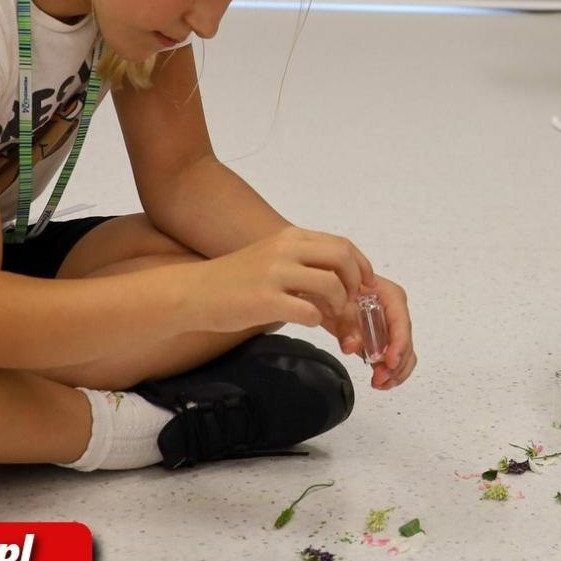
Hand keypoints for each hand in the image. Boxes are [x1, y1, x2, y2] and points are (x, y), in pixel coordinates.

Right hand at [199, 227, 374, 331]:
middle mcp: (285, 250)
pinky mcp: (265, 300)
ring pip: (331, 285)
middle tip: (354, 304)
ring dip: (341, 306)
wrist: (193, 292)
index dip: (362, 266)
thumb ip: (302, 264)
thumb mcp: (271, 259)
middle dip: (357, 284)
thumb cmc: (234, 280)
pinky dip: (317, 320)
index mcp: (289, 238)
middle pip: (342, 259)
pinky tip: (308, 322)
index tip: (367, 285)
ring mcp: (275, 274)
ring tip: (333, 318)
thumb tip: (338, 281)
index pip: (341, 245)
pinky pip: (309, 312)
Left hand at [324, 274, 416, 390]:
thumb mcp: (337, 300)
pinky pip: (392, 360)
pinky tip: (379, 382)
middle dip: (396, 363)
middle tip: (379, 378)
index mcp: (390, 296)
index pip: (401, 323)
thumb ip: (346, 322)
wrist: (324, 291)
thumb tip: (352, 347)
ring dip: (395, 372)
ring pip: (403, 354)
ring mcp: (389, 328)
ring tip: (378, 383)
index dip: (398, 345)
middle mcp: (395, 313)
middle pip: (405, 342)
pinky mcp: (380, 341)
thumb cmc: (334, 287)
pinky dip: (389, 373)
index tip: (390, 362)